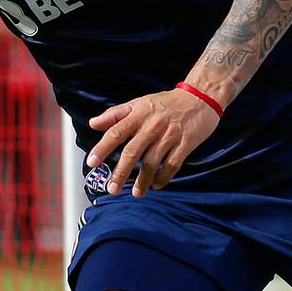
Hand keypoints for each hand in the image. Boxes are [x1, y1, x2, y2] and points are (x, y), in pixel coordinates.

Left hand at [85, 88, 221, 197]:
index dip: (103, 148)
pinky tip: (156, 185)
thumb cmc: (165, 103)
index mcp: (138, 114)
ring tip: (136, 193)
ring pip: (152, 162)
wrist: (199, 97)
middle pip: (133, 152)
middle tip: (112, 189)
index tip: (92, 162)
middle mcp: (152, 125)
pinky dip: (163, 178)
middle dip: (121, 172)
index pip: (116, 132)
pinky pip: (172, 165)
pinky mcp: (185, 144)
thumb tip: (93, 124)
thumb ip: (115, 114)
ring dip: (143, 180)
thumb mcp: (138, 103)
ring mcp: (170, 135)